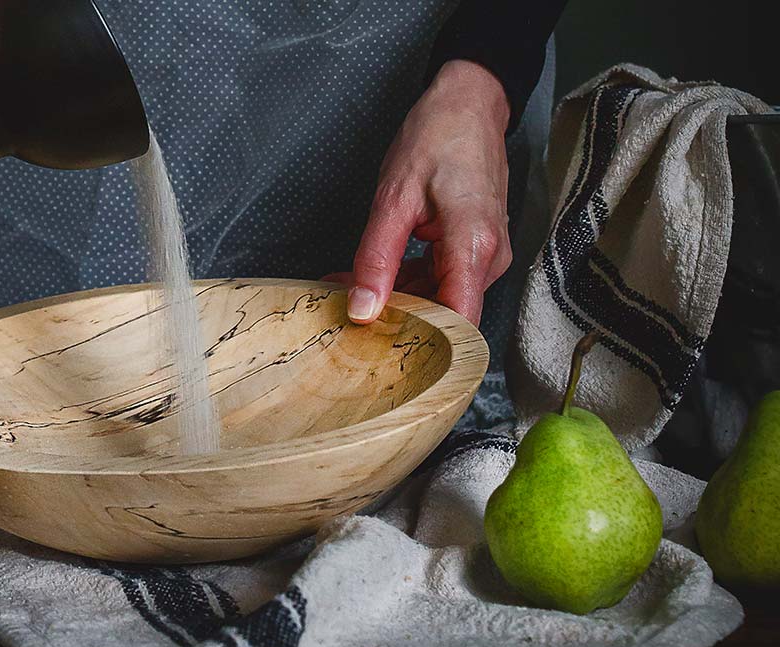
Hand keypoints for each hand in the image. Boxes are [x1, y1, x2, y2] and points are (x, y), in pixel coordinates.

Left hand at [329, 59, 511, 325]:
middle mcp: (486, 258)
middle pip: (443, 314)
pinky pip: (437, 278)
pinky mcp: (471, 248)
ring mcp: (481, 254)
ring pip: (437, 297)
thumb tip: (362, 308)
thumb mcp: (394, 198)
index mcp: (473, 247)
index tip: (384, 360)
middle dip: (393, 320)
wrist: (469, 103)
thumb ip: (376, 258)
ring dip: (392, 298)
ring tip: (343, 289)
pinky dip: (402, 280)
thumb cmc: (439, 138)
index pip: (459, 325)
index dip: (425, 349)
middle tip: (343, 316)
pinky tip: (365, 276)